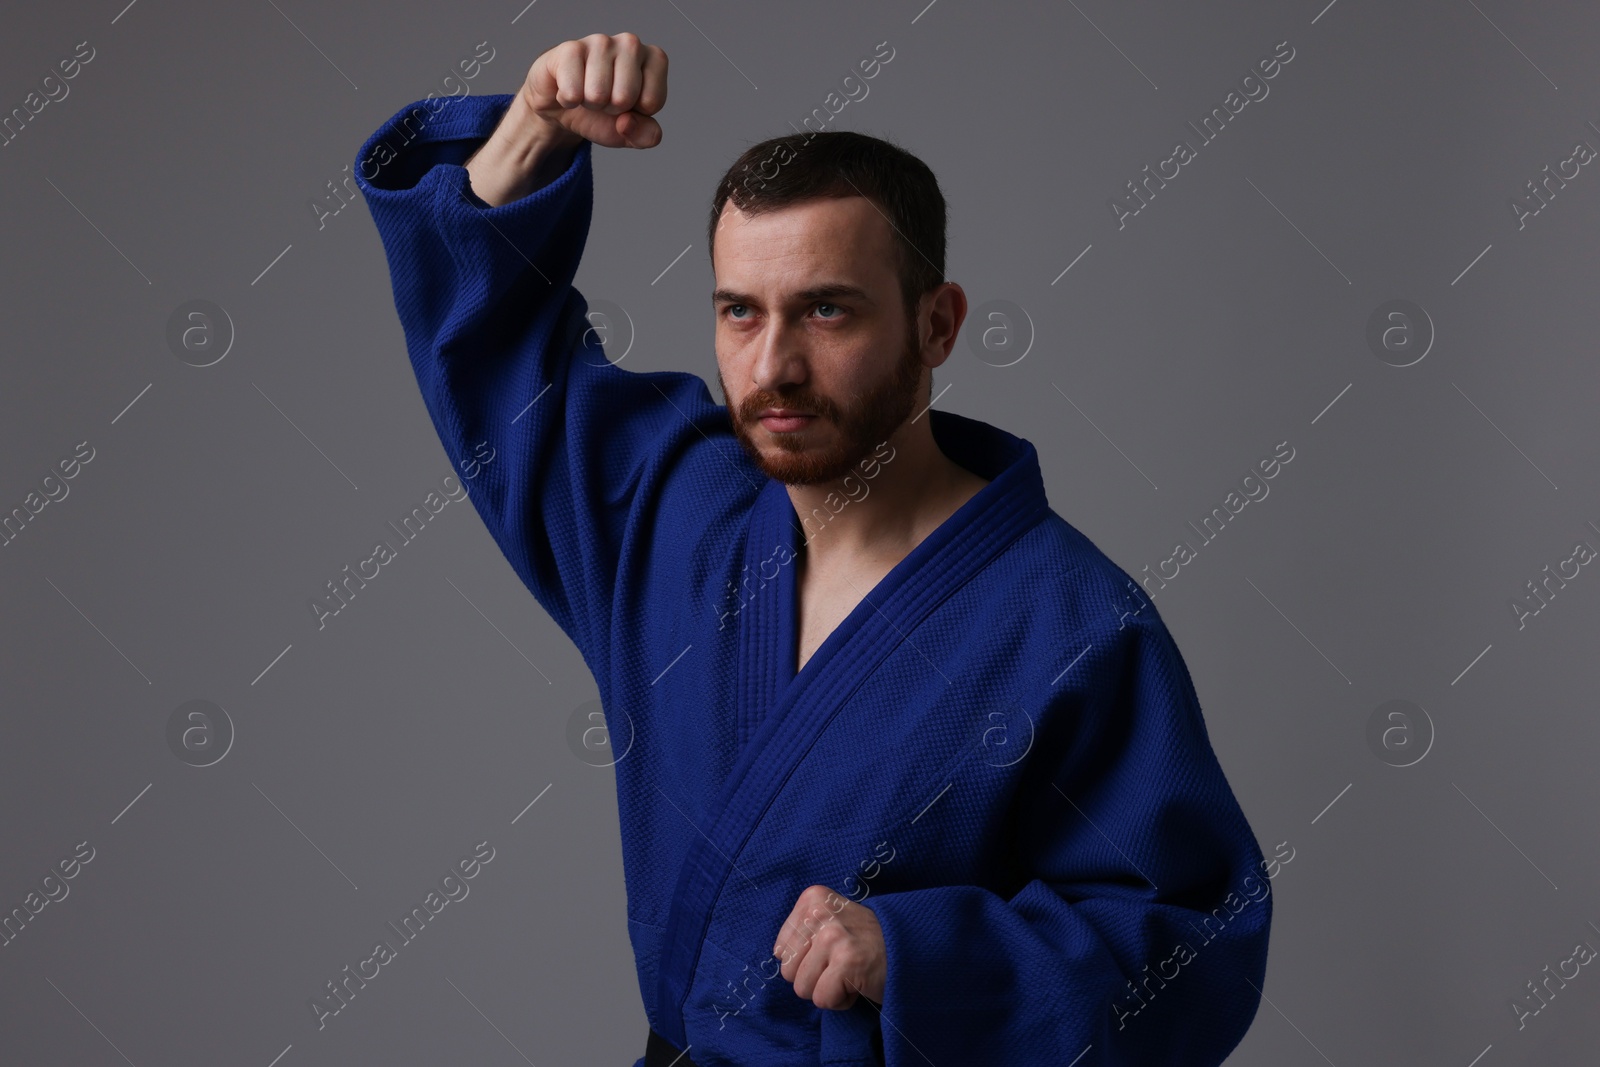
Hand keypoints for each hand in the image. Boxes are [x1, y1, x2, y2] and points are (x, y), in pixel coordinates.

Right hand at [520, 32, 667, 149]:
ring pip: (598, 94)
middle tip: (604, 98)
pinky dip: (568, 101)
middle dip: (611, 108)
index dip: (635, 114)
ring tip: (587, 91)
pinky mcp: (570, 48)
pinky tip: (568, 86)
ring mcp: (600, 41)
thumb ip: (647, 135)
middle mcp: (631, 43)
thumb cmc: (605, 114)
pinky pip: (572, 92)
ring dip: (590, 104)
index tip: (626, 104)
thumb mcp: (633, 132)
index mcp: (655, 59)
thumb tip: (626, 122)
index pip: (652, 101)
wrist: (566, 107)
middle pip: (625, 97)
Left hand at [773, 885, 886, 1009]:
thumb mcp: (832, 919)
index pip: (780, 950)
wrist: (912, 947)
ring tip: (851, 972)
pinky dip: (842, 1001)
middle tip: (843, 963)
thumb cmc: (868, 940)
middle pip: (788, 971)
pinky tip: (859, 983)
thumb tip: (777, 954)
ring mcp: (832, 937)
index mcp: (813, 898)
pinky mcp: (846, 962)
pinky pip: (823, 1000)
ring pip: (802, 989)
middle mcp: (819, 913)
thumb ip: (803, 932)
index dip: (807, 961)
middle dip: (815, 977)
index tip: (834, 950)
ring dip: (828, 989)